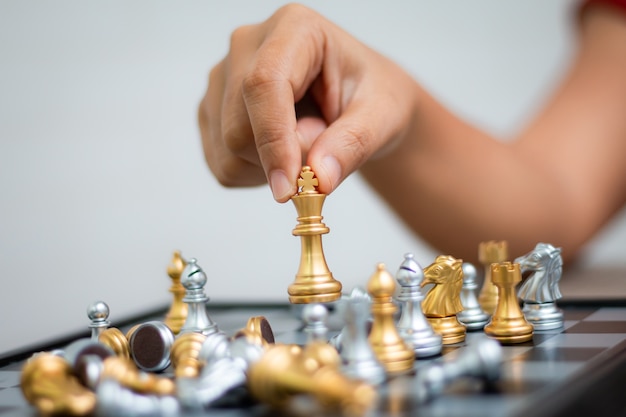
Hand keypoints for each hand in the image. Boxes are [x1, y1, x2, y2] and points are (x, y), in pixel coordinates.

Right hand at [199, 3, 419, 201]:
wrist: (358, 102)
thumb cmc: (372, 97)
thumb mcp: (382, 117)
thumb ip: (354, 143)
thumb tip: (319, 178)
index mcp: (293, 29)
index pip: (264, 84)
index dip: (273, 139)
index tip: (289, 188)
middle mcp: (247, 46)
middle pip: (238, 126)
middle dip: (282, 158)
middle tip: (323, 148)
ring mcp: (222, 78)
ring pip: (227, 150)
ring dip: (270, 168)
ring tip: (304, 140)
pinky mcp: (212, 109)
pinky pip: (222, 165)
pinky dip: (255, 175)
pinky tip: (281, 152)